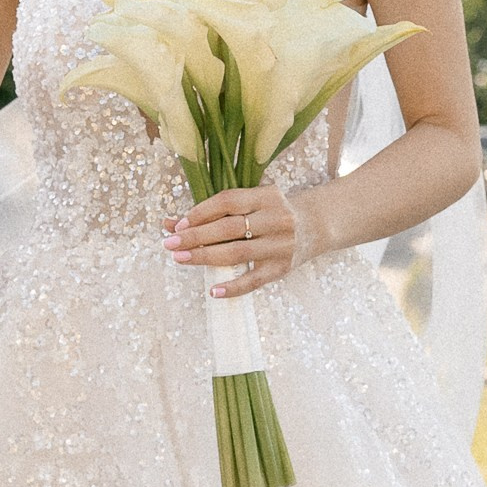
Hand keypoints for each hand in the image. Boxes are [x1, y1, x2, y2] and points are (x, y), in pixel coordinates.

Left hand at [164, 184, 311, 297]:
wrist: (316, 226)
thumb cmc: (272, 213)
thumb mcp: (251, 203)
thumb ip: (214, 211)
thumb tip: (170, 224)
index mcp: (267, 196)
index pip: (228, 201)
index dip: (201, 212)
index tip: (178, 224)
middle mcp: (276, 219)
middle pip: (229, 228)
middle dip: (195, 236)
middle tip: (169, 243)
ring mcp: (280, 245)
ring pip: (237, 253)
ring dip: (204, 256)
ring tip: (180, 258)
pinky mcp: (282, 268)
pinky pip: (253, 281)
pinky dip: (232, 287)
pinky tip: (212, 291)